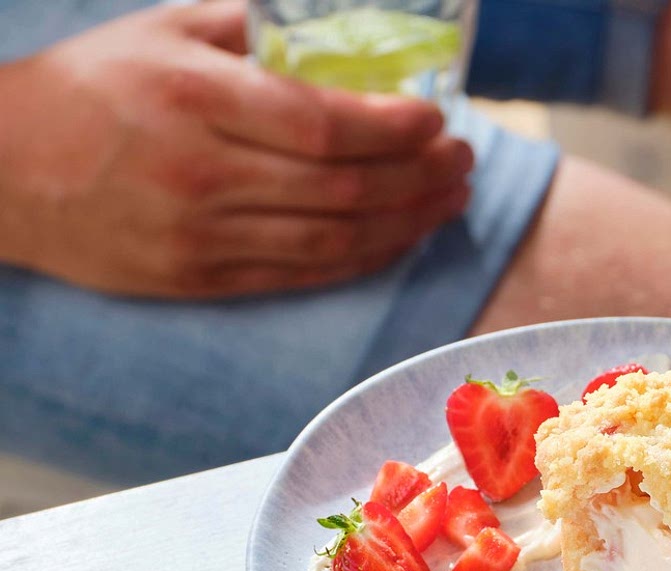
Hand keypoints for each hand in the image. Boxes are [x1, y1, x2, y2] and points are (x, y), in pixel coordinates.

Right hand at [0, 1, 472, 297]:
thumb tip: (335, 34)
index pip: (323, 123)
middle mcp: (204, 173)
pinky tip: (400, 238)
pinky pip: (304, 275)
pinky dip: (362, 258)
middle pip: (343, 188)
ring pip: (334, 241)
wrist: (6, 177)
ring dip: (405, 224)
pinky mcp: (205, 280)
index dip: (393, 127)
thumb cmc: (86, 92)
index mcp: (194, 98)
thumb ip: (246, 30)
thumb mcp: (158, 33)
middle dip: (419, 178)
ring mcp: (206, 237)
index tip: (437, 118)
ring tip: (449, 202)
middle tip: (464, 162)